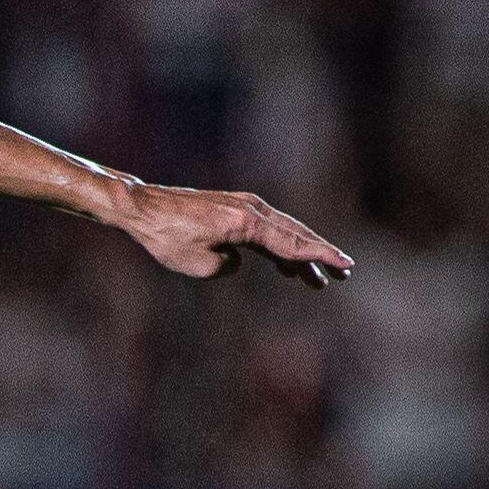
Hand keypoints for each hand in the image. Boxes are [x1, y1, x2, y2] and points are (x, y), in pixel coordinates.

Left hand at [119, 182, 354, 289]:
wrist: (143, 207)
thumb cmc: (166, 236)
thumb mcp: (198, 264)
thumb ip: (227, 267)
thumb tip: (238, 259)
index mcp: (246, 222)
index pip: (292, 243)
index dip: (320, 257)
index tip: (345, 266)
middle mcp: (252, 209)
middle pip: (296, 235)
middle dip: (320, 256)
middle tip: (345, 274)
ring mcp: (245, 206)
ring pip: (283, 233)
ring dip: (302, 256)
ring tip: (320, 281)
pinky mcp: (235, 210)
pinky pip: (267, 231)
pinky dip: (280, 248)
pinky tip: (287, 268)